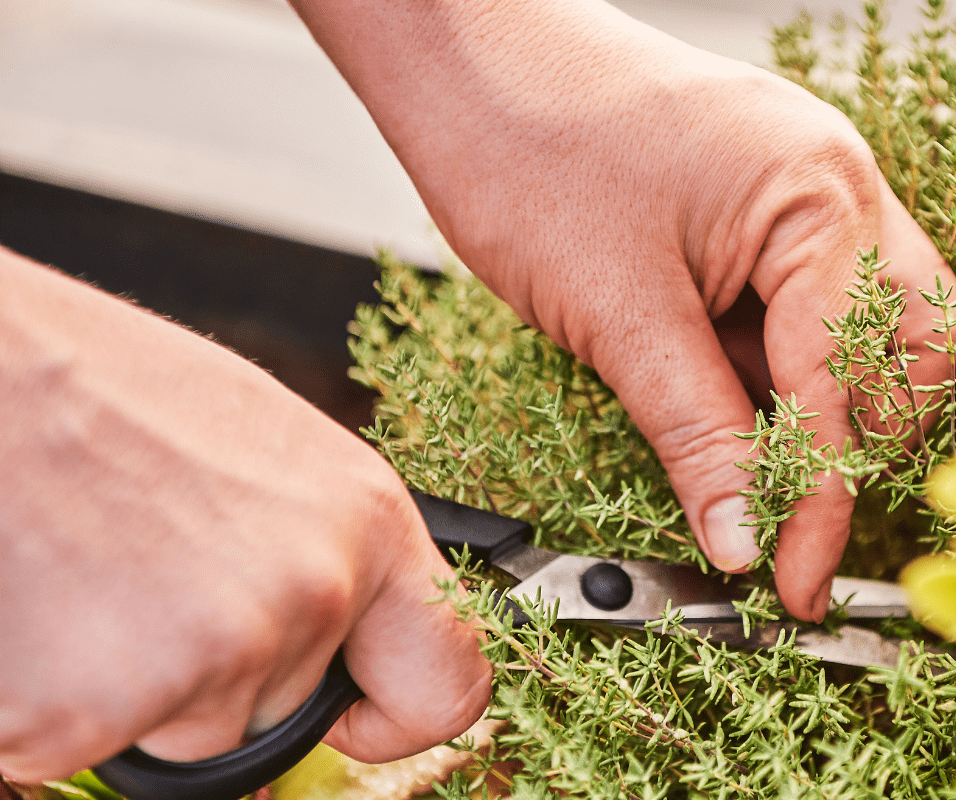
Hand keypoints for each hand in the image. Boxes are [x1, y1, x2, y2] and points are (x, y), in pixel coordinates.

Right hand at [0, 249, 490, 781]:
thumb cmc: (99, 390)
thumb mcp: (264, 454)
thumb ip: (315, 553)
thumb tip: (336, 630)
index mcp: (366, 525)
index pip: (448, 682)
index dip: (396, 715)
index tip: (357, 716)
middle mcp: (306, 598)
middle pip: (275, 713)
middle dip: (213, 678)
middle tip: (141, 577)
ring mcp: (204, 661)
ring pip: (180, 736)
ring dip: (125, 687)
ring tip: (80, 573)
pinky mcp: (83, 714)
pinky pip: (71, 745)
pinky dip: (42, 701)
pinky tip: (34, 608)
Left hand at [291, 0, 955, 620]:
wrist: (469, 55)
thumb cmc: (529, 144)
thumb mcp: (616, 312)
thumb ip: (695, 430)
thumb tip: (744, 537)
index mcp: (821, 200)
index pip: (849, 385)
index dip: (822, 498)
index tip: (796, 579)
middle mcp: (843, 187)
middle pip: (916, 347)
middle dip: (868, 437)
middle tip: (798, 510)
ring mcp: (812, 191)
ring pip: (875, 328)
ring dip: (830, 404)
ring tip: (757, 462)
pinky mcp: (772, 206)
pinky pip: (814, 303)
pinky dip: (787, 366)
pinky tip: (735, 403)